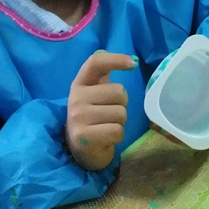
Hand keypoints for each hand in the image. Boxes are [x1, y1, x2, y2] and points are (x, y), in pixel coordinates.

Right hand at [66, 51, 135, 171]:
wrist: (81, 150)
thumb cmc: (94, 118)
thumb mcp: (95, 94)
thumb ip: (105, 76)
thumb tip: (129, 59)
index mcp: (79, 84)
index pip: (95, 63)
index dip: (115, 59)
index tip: (132, 63)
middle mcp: (75, 98)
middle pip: (119, 92)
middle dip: (121, 105)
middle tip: (108, 115)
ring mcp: (77, 117)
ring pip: (121, 113)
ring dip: (120, 122)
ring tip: (106, 126)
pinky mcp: (83, 136)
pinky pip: (117, 130)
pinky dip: (117, 136)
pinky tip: (106, 137)